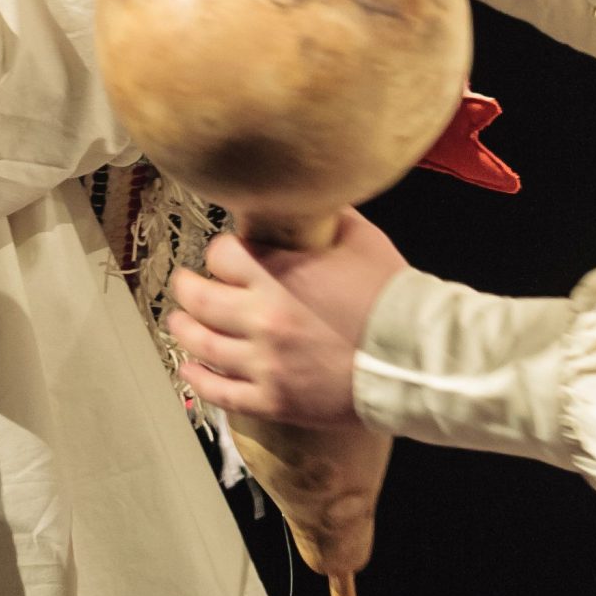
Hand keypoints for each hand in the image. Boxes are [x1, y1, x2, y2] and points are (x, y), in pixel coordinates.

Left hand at [165, 210, 409, 425]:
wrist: (416, 360)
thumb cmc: (391, 297)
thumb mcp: (361, 240)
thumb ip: (328, 215)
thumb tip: (309, 194)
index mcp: (280, 276)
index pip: (221, 255)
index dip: (221, 251)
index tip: (226, 254)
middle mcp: (262, 319)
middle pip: (198, 298)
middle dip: (187, 286)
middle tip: (187, 283)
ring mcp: (265, 364)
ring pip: (200, 344)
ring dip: (182, 329)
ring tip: (179, 322)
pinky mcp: (274, 400)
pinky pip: (220, 393)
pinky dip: (198, 379)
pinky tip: (189, 368)